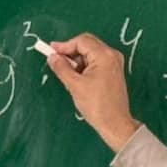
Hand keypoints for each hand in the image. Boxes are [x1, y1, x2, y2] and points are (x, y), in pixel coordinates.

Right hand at [43, 34, 139, 151]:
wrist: (115, 125)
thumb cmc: (97, 106)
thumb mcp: (74, 85)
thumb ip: (61, 68)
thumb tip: (52, 57)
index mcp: (104, 55)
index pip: (81, 41)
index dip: (64, 46)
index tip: (51, 52)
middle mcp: (112, 55)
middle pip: (86, 44)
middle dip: (71, 53)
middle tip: (57, 62)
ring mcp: (114, 64)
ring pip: (90, 54)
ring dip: (77, 61)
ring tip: (69, 76)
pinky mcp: (113, 73)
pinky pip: (96, 63)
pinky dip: (85, 68)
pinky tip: (78, 80)